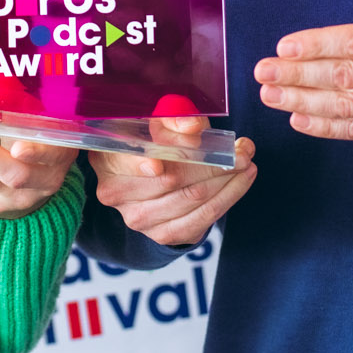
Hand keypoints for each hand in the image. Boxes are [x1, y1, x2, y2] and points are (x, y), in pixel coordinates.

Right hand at [88, 115, 257, 246]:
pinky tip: (241, 180)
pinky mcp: (162, 234)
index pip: (132, 158)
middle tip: (242, 151)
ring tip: (246, 162)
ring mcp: (137, 218)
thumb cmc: (151, 140)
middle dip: (213, 162)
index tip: (194, 145)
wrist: (149, 181)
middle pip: (171, 179)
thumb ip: (172, 118)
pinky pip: (203, 218)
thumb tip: (193, 126)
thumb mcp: (156, 121)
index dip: (160, 155)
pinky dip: (227, 197)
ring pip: (192, 198)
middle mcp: (114, 192)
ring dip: (226, 179)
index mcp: (105, 157)